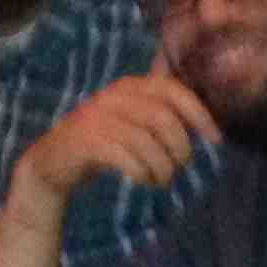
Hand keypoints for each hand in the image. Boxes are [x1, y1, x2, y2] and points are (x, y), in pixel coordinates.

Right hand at [19, 60, 217, 199]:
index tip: (215, 139)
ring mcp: (96, 117)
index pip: (173, 90)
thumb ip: (160, 116)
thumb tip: (202, 126)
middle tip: (180, 167)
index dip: (199, 114)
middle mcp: (113, 96)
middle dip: (180, 146)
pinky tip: (142, 180)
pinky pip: (125, 156)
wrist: (51, 163)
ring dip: (161, 166)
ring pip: (145, 140)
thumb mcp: (132, 123)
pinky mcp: (85, 141)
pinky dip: (140, 172)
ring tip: (161, 180)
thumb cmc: (101, 145)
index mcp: (130, 86)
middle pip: (162, 117)